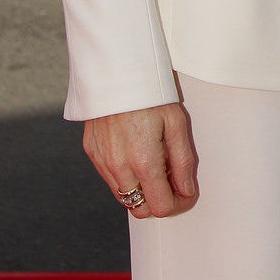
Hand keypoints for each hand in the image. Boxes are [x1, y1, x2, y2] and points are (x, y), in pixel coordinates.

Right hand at [83, 102, 197, 218]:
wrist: (117, 70)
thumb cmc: (151, 94)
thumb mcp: (176, 123)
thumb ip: (183, 161)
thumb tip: (187, 190)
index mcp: (143, 161)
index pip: (160, 207)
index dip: (178, 205)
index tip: (187, 194)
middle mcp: (119, 168)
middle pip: (140, 209)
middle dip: (159, 202)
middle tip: (173, 181)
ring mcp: (102, 162)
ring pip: (124, 196)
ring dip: (142, 190)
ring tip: (156, 163)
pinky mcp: (92, 153)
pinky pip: (111, 179)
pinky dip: (126, 177)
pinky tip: (137, 154)